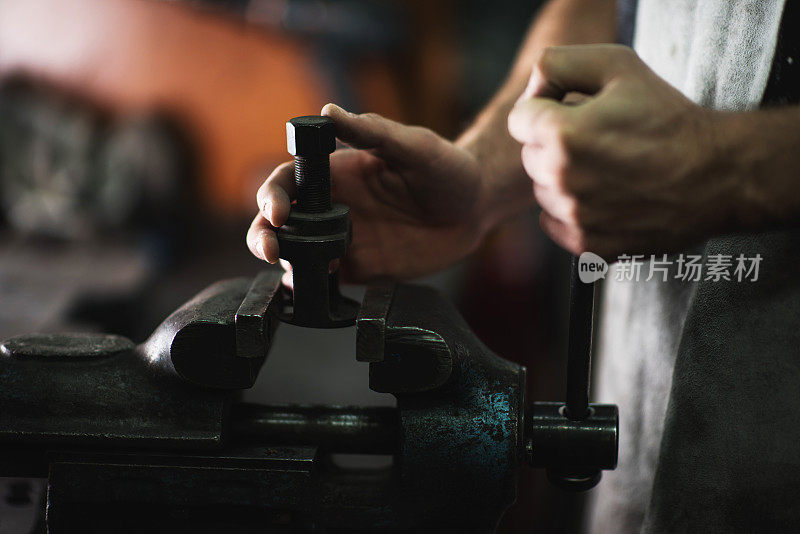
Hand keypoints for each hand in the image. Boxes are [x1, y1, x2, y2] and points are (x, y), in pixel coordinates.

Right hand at [247, 104, 493, 281]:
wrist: (476, 210)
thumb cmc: (447, 168)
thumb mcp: (414, 146)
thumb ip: (371, 131)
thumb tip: (326, 111)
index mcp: (335, 174)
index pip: (287, 181)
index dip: (272, 195)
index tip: (279, 213)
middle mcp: (331, 207)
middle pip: (278, 221)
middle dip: (263, 235)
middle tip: (272, 251)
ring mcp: (343, 239)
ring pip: (295, 253)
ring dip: (284, 264)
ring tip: (294, 274)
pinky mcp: (360, 268)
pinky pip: (325, 281)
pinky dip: (311, 290)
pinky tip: (314, 294)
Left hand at [508, 44, 734, 258]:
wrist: (717, 174)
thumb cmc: (669, 117)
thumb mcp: (618, 66)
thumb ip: (560, 66)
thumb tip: (531, 90)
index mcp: (563, 134)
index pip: (520, 120)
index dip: (546, 111)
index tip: (574, 112)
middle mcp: (562, 178)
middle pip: (530, 156)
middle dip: (554, 144)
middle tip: (599, 140)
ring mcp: (575, 215)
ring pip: (542, 191)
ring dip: (563, 179)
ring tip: (607, 169)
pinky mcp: (587, 245)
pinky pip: (554, 224)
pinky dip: (570, 212)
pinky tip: (603, 197)